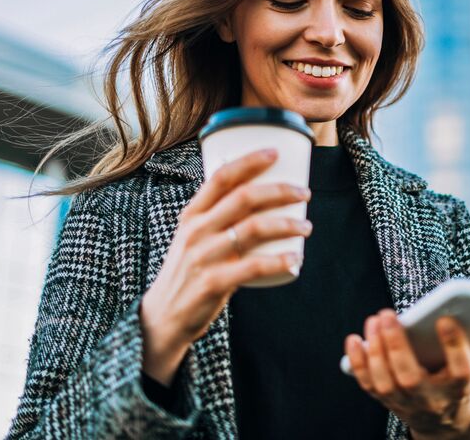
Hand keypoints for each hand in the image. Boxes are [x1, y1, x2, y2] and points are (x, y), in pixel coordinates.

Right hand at [140, 148, 311, 384]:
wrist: (163, 316)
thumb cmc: (188, 271)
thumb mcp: (193, 237)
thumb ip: (218, 218)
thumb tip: (257, 196)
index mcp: (192, 215)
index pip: (221, 177)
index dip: (249, 160)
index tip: (276, 152)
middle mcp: (196, 230)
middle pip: (244, 198)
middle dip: (281, 190)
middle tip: (305, 193)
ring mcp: (204, 256)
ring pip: (254, 228)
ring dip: (288, 224)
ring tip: (306, 226)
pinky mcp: (213, 283)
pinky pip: (254, 267)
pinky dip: (280, 261)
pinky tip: (295, 258)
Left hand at [344, 310, 469, 439]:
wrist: (443, 426)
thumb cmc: (460, 385)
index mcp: (460, 388)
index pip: (460, 370)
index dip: (454, 345)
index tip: (446, 319)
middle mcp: (431, 398)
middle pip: (410, 376)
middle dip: (396, 344)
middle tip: (387, 313)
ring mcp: (406, 402)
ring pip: (385, 380)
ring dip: (375, 349)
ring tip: (374, 320)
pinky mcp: (386, 401)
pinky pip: (367, 384)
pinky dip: (358, 362)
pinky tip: (354, 339)